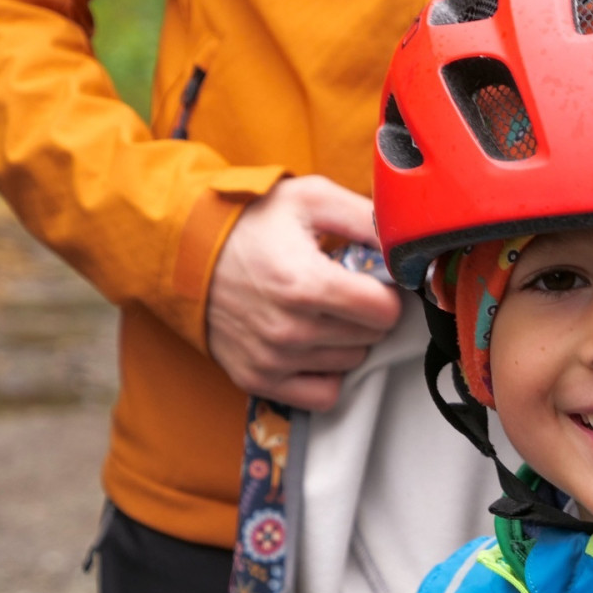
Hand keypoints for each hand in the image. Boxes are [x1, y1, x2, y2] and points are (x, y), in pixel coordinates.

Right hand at [206, 175, 402, 410]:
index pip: (386, 312)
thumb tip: (407, 242)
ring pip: (351, 363)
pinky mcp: (258, 379)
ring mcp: (273, 359)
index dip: (387, 292)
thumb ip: (366, 218)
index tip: (370, 279)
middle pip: (371, 337)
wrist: (184, 250)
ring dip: (347, 339)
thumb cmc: (251, 220)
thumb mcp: (310, 198)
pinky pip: (323, 395)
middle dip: (366, 312)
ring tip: (321, 310)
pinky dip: (327, 373)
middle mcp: (290, 329)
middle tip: (342, 289)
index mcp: (306, 283)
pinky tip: (314, 344)